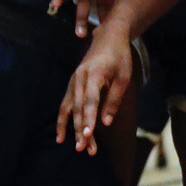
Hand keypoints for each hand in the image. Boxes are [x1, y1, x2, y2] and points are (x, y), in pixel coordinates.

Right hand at [55, 22, 131, 154]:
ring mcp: (74, 79)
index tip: (88, 135)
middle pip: (78, 108)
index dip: (88, 118)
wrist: (108, 36)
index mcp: (94, 74)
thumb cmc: (119, 56)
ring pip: (69, 108)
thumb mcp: (124, 76)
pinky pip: (65, 103)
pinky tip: (62, 135)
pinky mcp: (72, 82)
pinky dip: (63, 119)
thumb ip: (114, 99)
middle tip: (84, 149)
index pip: (90, 100)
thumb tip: (106, 123)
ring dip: (71, 128)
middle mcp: (80, 77)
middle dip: (80, 129)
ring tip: (75, 147)